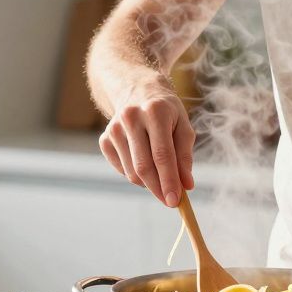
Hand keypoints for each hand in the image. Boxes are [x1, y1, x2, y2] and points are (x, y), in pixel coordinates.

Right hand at [99, 78, 195, 206]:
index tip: (175, 201)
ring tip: (160, 175)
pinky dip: (135, 175)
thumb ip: (185, 156)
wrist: (137, 90)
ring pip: (132, 172)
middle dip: (158, 189)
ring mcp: (114, 129)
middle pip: (144, 167)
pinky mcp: (104, 139)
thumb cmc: (167, 112)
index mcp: (155, 112)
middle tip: (170, 201)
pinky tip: (144, 162)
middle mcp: (131, 118)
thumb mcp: (183, 127)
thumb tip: (186, 185)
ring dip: (149, 183)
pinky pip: (121, 170)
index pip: (162, 155)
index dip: (169, 181)